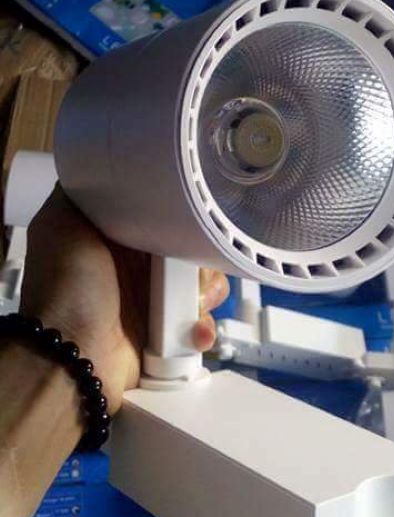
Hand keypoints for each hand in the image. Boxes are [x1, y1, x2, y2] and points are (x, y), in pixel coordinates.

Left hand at [20, 187, 228, 413]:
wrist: (72, 356)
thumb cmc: (64, 288)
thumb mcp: (62, 222)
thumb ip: (83, 188)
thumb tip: (105, 160)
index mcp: (118, 235)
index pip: (165, 211)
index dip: (183, 211)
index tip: (196, 215)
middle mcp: (138, 265)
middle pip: (192, 245)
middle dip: (204, 255)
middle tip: (194, 269)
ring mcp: (154, 299)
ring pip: (203, 283)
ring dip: (207, 292)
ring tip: (192, 303)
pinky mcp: (167, 332)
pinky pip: (201, 322)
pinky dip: (202, 327)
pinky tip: (191, 330)